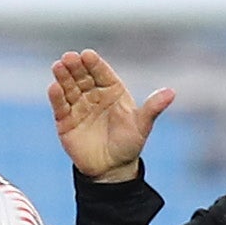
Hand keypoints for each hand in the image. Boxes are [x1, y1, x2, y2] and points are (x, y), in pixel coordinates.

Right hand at [48, 50, 175, 180]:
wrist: (112, 169)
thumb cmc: (129, 144)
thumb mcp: (142, 125)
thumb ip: (153, 108)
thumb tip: (171, 93)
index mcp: (113, 91)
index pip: (102, 73)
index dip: (94, 64)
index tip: (87, 55)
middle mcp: (94, 95)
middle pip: (83, 77)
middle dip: (75, 66)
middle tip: (69, 57)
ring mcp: (79, 107)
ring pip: (69, 87)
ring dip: (63, 76)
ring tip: (58, 66)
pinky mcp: (65, 121)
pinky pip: (60, 106)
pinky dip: (56, 96)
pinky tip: (53, 87)